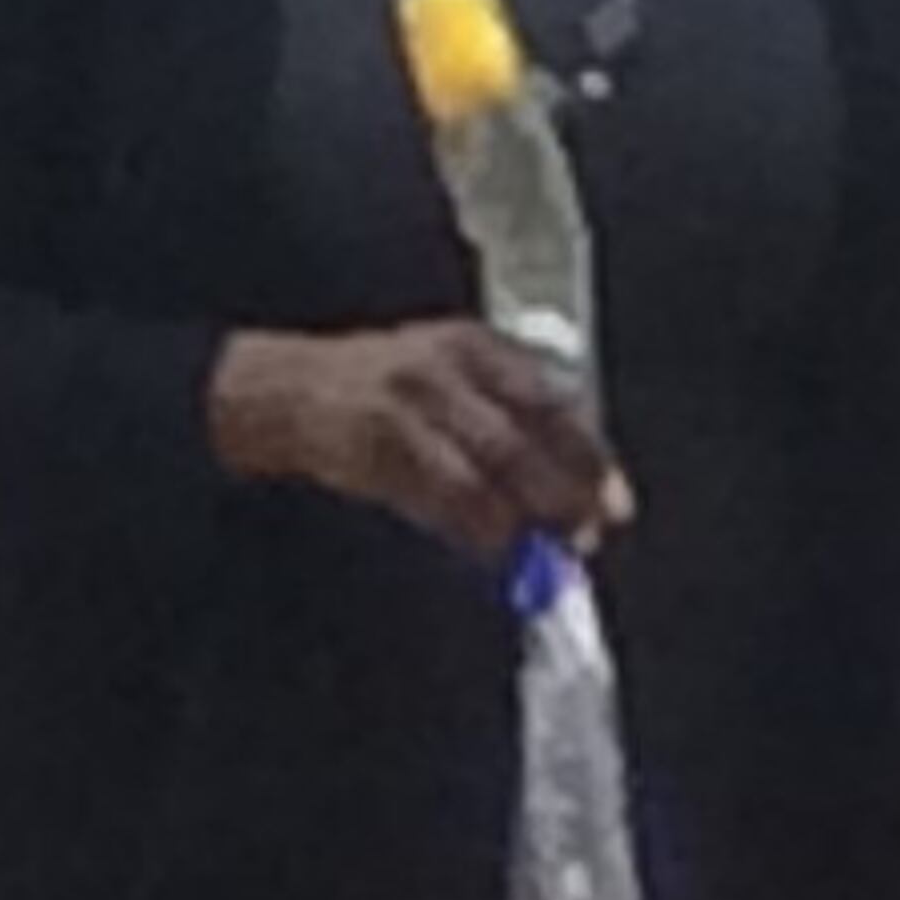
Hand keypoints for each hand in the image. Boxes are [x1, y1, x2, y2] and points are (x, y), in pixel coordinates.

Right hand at [210, 322, 618, 566]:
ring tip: (543, 553)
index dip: (589, 455)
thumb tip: (572, 475)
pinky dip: (472, 530)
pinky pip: (439, 498)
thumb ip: (505, 411)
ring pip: (483, 475)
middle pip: (523, 440)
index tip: (615, 497)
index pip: (549, 401)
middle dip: (564, 494)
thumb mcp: (446, 372)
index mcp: (471, 346)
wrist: (284, 388)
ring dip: (521, 522)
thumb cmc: (376, 387)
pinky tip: (492, 549)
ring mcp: (407, 408)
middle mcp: (443, 370)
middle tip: (586, 532)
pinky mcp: (376, 448)